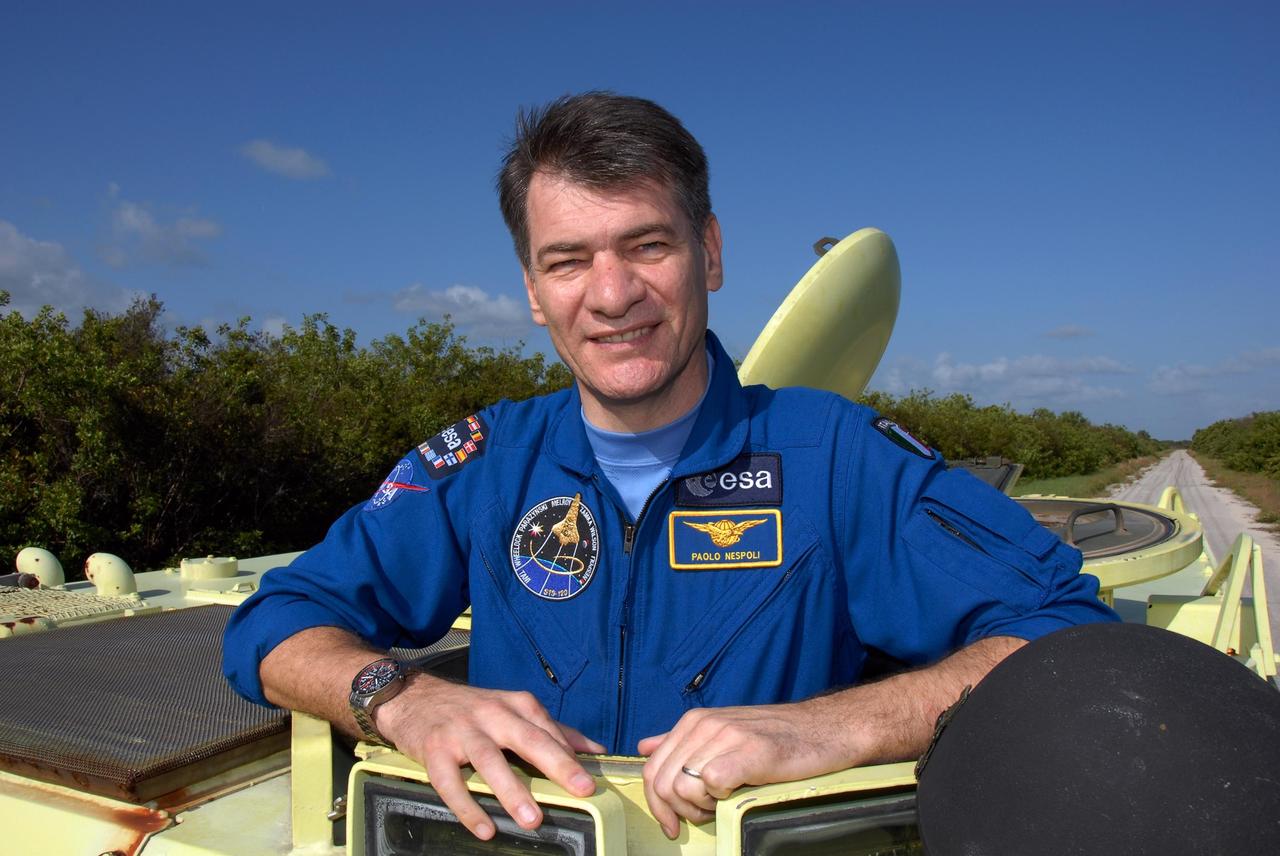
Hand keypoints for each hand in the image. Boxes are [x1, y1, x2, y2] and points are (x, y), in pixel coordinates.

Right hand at [377, 673, 605, 839]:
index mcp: (515, 705)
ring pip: (489, 760)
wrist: (414, 697)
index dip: (571, 755)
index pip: (548, 730)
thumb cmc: (471, 709)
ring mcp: (461, 731)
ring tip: (531, 819)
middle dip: (557, 764)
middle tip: (581, 789)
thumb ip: (553, 730)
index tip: (590, 781)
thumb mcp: (512, 710)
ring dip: (511, 790)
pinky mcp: (434, 750)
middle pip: (528, 738)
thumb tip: (595, 750)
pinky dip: (467, 807)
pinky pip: (450, 782)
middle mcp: (491, 713)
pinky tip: (484, 829)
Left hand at [637, 697, 854, 838]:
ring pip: (681, 785)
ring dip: (699, 807)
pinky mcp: (750, 751)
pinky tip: (736, 796)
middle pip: (660, 781)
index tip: (671, 825)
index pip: (652, 769)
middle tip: (703, 816)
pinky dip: (719, 799)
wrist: (825, 729)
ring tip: (723, 804)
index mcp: (693, 722)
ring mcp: (726, 735)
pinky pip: (710, 783)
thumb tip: (646, 748)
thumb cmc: (777, 738)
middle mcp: (704, 724)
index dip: (657, 805)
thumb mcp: (723, 732)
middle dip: (676, 811)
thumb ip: (683, 742)